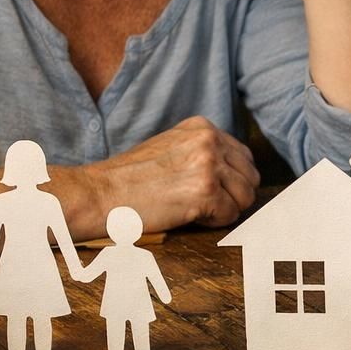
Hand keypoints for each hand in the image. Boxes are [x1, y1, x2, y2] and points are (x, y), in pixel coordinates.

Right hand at [81, 117, 258, 231]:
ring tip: (195, 210)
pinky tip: (189, 216)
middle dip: (233, 196)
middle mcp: (209, 140)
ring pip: (245, 197)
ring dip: (224, 210)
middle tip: (205, 204)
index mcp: (202, 127)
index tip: (210, 190)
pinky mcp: (205, 191)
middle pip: (250, 177)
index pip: (243, 156)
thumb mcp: (171, 148)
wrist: (100, 194)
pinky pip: (231, 215)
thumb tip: (237, 172)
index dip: (231, 180)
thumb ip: (203, 152)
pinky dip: (214, 222)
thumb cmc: (130, 179)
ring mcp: (208, 164)